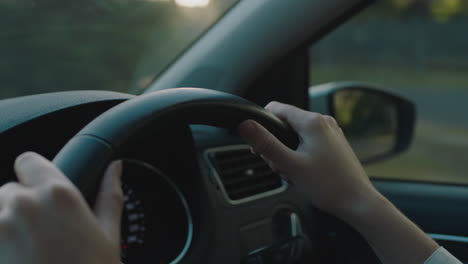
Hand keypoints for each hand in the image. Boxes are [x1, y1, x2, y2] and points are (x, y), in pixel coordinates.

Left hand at [0, 152, 122, 263]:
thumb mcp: (108, 235)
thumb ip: (110, 195)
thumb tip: (116, 168)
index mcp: (58, 195)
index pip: (28, 160)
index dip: (35, 173)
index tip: (42, 188)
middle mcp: (24, 206)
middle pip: (10, 189)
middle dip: (22, 205)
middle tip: (43, 230)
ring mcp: (0, 228)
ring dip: (8, 223)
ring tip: (30, 246)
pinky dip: (3, 243)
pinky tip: (20, 256)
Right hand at [239, 102, 439, 263]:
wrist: (358, 203)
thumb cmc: (329, 186)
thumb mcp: (290, 165)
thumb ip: (266, 144)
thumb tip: (246, 126)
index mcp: (312, 122)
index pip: (275, 108)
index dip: (262, 126)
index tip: (260, 147)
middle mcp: (324, 122)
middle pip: (285, 125)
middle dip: (277, 146)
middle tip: (282, 167)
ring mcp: (331, 133)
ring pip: (296, 136)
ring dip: (288, 154)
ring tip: (295, 173)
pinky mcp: (334, 144)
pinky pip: (308, 143)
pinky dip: (301, 156)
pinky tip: (305, 173)